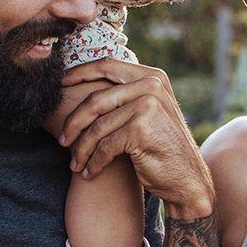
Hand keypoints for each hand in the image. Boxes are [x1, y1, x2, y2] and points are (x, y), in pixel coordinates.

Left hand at [59, 59, 212, 215]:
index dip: (78, 73)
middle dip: (73, 122)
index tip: (60, 85)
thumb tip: (82, 82)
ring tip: (75, 163)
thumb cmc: (161, 147)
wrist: (187, 180)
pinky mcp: (140, 129)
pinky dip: (94, 162)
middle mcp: (151, 86)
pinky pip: (104, 146)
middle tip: (62, 140)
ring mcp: (147, 106)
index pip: (106, 65)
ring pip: (97, 127)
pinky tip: (89, 172)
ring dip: (81, 149)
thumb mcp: (148, 112)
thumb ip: (125, 95)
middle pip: (95, 99)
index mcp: (152, 76)